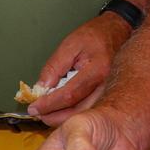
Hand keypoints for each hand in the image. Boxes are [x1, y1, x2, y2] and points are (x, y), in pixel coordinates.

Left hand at [27, 12, 132, 126]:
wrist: (115, 32)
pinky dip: (72, 113)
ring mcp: (109, 93)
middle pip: (78, 111)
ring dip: (62, 118)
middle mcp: (107, 86)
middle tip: (38, 113)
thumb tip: (41, 88)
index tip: (34, 107)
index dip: (49, 104)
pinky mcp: (107, 96)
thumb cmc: (94, 36)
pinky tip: (61, 109)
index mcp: (98, 70)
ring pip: (83, 114)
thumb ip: (54, 66)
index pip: (69, 95)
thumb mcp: (69, 45)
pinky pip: (88, 110)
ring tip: (47, 111)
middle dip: (54, 117)